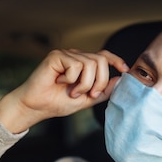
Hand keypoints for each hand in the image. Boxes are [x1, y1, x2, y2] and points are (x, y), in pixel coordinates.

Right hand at [0, 49, 128, 132]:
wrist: (37, 107)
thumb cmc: (57, 102)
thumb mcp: (86, 99)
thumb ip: (103, 91)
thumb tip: (120, 80)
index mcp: (83, 64)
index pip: (103, 56)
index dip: (115, 60)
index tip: (124, 69)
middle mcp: (76, 56)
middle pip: (100, 60)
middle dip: (99, 81)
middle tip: (89, 95)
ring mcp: (66, 54)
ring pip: (90, 64)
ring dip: (84, 84)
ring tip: (72, 92)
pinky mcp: (56, 55)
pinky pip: (75, 65)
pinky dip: (71, 79)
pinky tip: (60, 82)